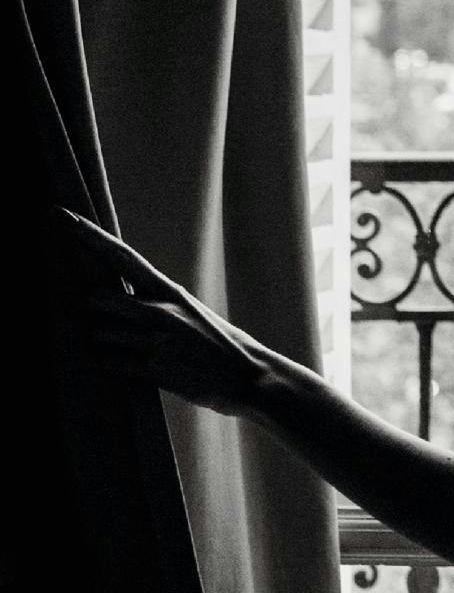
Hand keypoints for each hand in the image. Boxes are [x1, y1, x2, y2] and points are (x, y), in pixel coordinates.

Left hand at [67, 213, 272, 415]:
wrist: (250, 375)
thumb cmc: (219, 345)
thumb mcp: (191, 313)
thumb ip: (154, 304)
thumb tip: (111, 302)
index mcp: (171, 292)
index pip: (123, 257)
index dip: (90, 237)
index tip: (64, 216)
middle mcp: (161, 311)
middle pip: (99, 298)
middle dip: (88, 310)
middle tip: (91, 317)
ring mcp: (155, 340)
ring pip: (100, 334)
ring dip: (102, 343)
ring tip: (128, 349)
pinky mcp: (153, 369)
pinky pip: (109, 364)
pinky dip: (111, 366)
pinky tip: (128, 369)